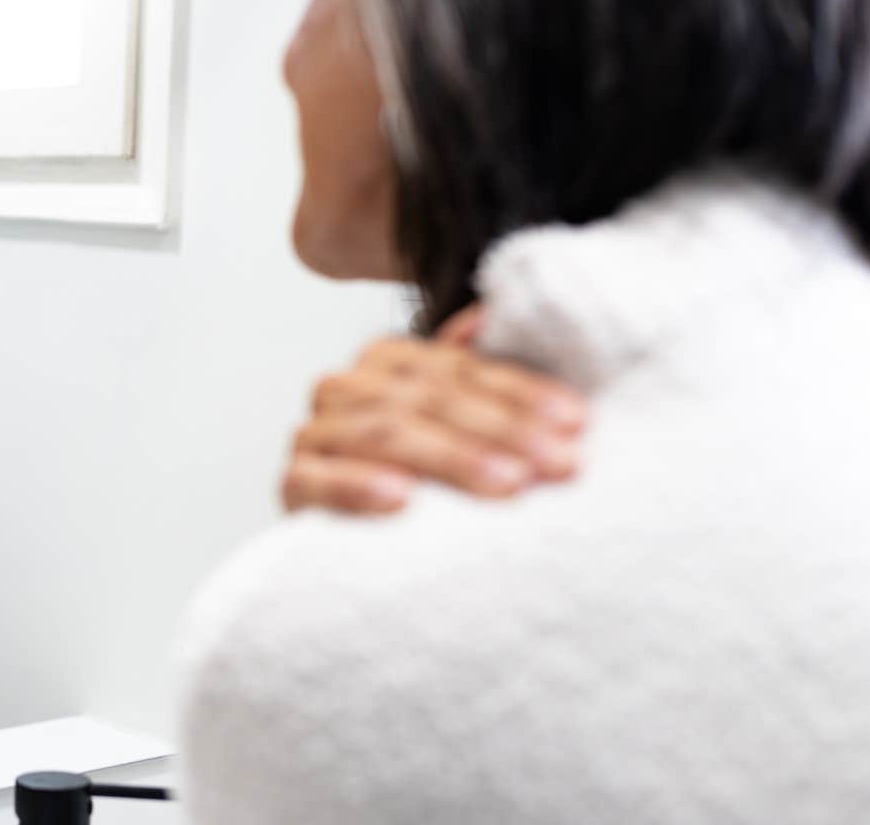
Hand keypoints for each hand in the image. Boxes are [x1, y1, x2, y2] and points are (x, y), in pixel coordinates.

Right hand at [283, 305, 585, 513]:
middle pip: (426, 396)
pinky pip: (316, 478)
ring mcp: (315, 433)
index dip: (521, 392)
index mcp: (387, 361)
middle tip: (557, 463)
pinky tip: (401, 499)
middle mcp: (346, 387)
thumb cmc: (424, 486)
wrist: (359, 553)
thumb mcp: (461, 430)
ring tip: (507, 486)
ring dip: (450, 457)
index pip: (458, 367)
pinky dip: (357, 485)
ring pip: (384, 430)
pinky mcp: (293, 481)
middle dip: (501, 429)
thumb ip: (477, 376)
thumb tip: (492, 316)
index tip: (576, 423)